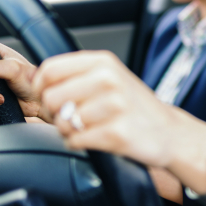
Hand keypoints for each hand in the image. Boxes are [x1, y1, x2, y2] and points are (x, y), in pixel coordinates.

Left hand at [34, 51, 205, 168]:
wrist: (170, 132)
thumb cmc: (134, 106)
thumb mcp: (109, 77)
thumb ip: (75, 75)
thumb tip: (34, 80)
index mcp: (103, 62)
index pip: (50, 69)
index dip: (41, 88)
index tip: (47, 98)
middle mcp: (109, 79)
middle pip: (51, 97)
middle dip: (54, 113)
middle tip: (69, 119)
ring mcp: (114, 106)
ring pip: (63, 122)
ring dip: (68, 131)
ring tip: (87, 129)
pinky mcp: (117, 133)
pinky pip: (76, 140)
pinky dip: (79, 144)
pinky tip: (95, 139)